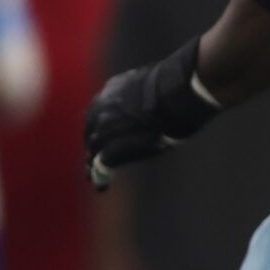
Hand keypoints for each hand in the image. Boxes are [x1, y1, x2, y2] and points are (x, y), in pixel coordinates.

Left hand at [83, 38, 218, 188]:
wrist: (178, 92)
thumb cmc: (177, 86)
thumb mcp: (152, 84)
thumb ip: (141, 95)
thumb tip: (156, 97)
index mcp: (111, 90)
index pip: (98, 111)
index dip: (100, 126)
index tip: (101, 137)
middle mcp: (102, 107)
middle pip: (91, 131)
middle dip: (93, 145)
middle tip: (94, 160)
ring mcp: (105, 127)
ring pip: (93, 148)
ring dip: (93, 163)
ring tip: (96, 177)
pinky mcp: (112, 144)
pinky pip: (101, 163)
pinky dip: (100, 175)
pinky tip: (102, 184)